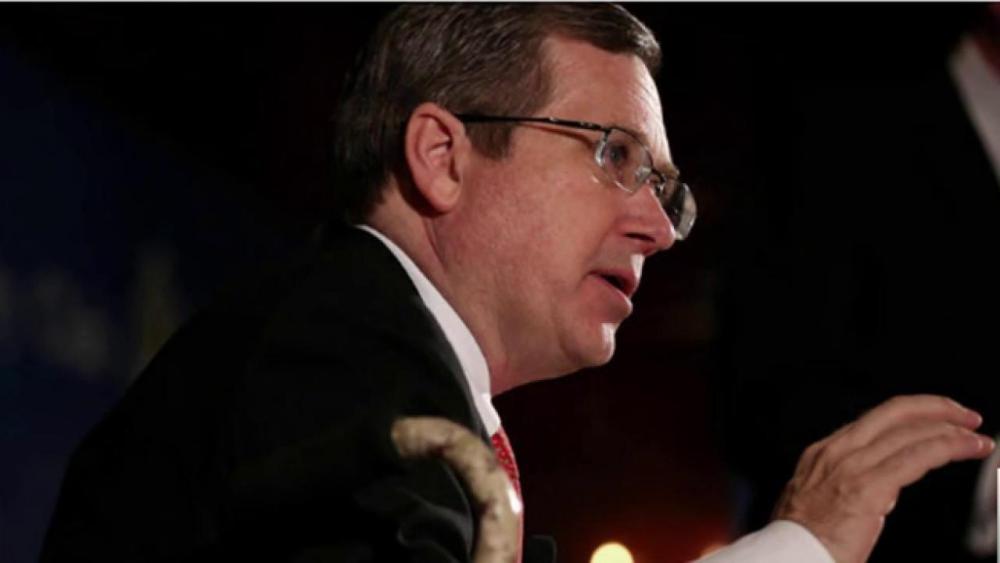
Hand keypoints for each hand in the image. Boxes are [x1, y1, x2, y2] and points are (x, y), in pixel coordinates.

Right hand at [772, 394, 994, 562]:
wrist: (787, 558)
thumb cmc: (802, 542)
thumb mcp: (815, 501)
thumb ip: (846, 486)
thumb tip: (881, 488)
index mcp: (823, 454)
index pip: (874, 420)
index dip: (911, 415)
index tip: (934, 420)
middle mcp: (836, 452)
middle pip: (893, 412)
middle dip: (935, 408)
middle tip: (964, 416)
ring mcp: (851, 467)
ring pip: (910, 432)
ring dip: (951, 430)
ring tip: (975, 438)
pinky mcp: (868, 487)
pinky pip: (918, 456)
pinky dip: (949, 447)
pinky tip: (968, 448)